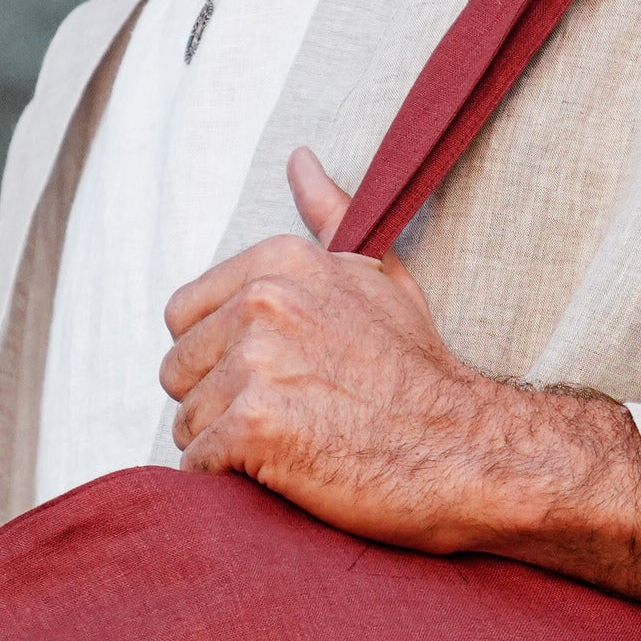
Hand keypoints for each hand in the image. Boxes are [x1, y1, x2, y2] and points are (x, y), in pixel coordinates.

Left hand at [161, 151, 530, 551]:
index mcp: (280, 263)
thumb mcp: (379, 275)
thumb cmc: (417, 370)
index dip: (219, 354)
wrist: (462, 449)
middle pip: (177, 370)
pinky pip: (198, 464)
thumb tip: (299, 159)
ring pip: (187, 422)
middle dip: (218, 402)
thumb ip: (330, 214)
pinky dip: (230, 482)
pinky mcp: (253, 428)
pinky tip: (284, 474)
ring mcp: (255, 365)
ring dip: (227, 446)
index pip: (182, 315)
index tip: (275, 375)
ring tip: (294, 445)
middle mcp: (262, 304)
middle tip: (288, 416)